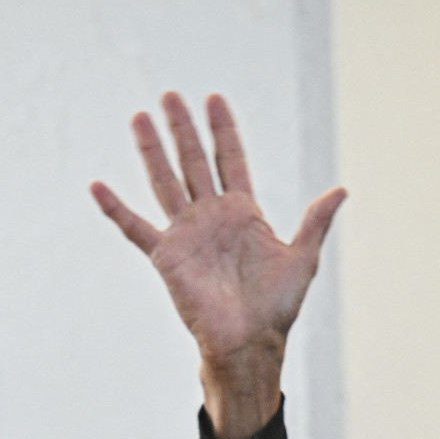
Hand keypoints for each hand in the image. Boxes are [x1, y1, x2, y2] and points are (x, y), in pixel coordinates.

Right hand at [91, 91, 344, 438]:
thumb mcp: (302, 258)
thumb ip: (316, 221)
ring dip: (152, 150)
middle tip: (169, 95)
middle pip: (193, 161)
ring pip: (164, 181)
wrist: (250, 343)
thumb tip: (342, 189)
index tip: (213, 99)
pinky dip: (115, 208)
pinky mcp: (166, 256)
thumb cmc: (277, 308)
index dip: (222, 130)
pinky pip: (135, 228)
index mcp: (243, 212)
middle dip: (182, 128)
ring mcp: (186, 234)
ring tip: (139, 118)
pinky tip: (97, 186)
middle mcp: (211, 217)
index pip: (230, 159)